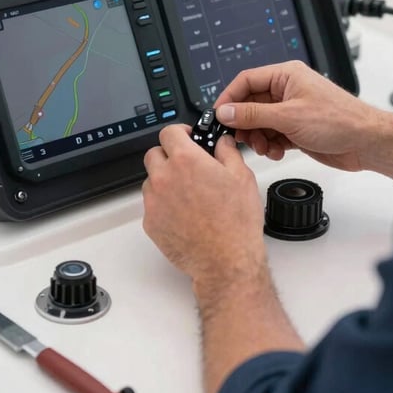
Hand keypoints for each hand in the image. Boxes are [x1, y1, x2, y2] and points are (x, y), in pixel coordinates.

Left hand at [142, 124, 266, 290]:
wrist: (226, 261)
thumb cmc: (236, 223)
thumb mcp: (242, 178)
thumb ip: (228, 152)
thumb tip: (222, 143)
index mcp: (186, 161)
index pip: (169, 132)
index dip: (179, 132)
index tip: (186, 137)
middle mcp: (164, 178)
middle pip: (154, 154)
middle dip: (169, 155)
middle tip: (187, 166)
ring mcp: (154, 202)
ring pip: (151, 180)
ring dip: (164, 181)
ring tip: (188, 195)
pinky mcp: (150, 223)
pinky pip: (152, 205)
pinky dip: (163, 205)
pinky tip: (184, 214)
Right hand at [215, 60, 380, 170]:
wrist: (365, 142)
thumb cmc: (340, 120)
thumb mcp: (288, 116)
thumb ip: (253, 114)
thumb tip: (226, 112)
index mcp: (286, 76)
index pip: (246, 80)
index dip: (230, 98)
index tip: (219, 116)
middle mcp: (288, 90)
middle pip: (251, 104)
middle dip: (245, 124)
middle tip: (242, 138)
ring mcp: (292, 110)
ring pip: (260, 123)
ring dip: (258, 138)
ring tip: (265, 147)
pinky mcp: (297, 129)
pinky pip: (272, 135)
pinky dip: (271, 145)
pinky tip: (277, 152)